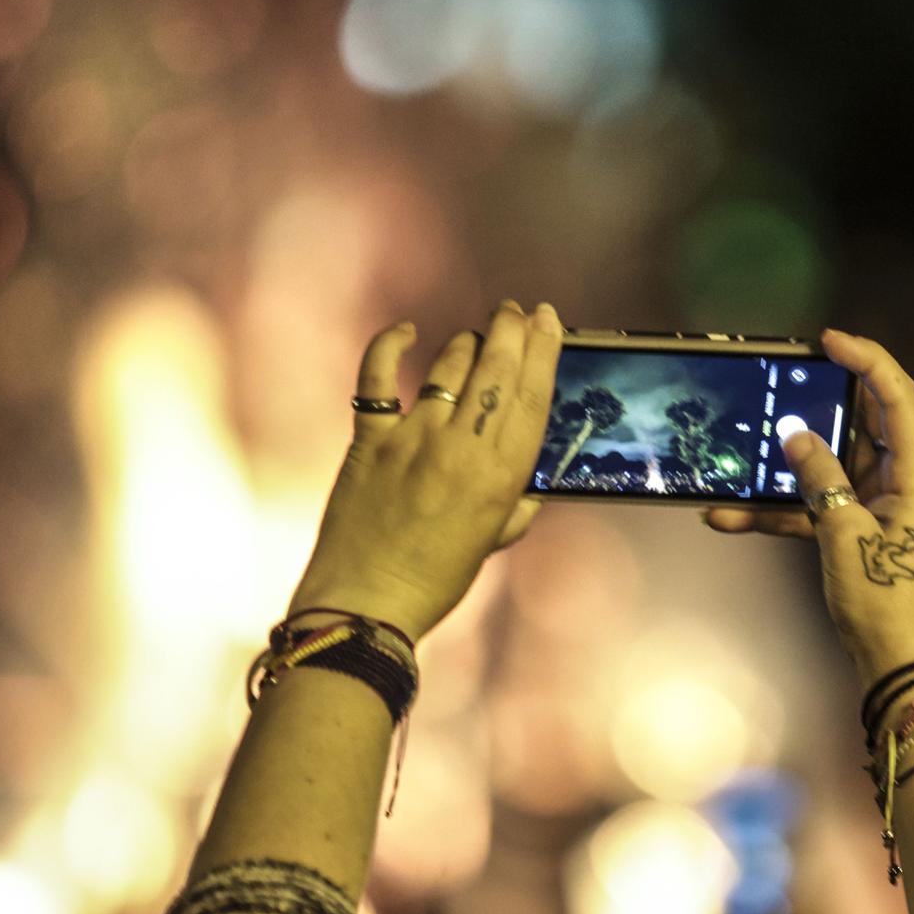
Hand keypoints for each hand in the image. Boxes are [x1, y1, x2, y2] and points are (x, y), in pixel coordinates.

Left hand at [287, 300, 563, 639]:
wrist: (366, 603)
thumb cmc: (436, 580)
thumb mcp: (492, 541)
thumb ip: (516, 504)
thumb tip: (530, 479)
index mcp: (501, 476)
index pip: (532, 395)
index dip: (543, 348)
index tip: (548, 319)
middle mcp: (462, 448)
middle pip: (497, 367)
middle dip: (511, 328)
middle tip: (515, 311)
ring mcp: (413, 438)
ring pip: (449, 364)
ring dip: (467, 344)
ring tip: (475, 340)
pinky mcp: (370, 439)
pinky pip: (379, 375)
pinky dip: (390, 344)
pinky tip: (405, 332)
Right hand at [704, 328, 913, 684]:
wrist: (902, 666)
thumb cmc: (887, 601)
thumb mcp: (845, 535)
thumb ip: (821, 480)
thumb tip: (797, 437)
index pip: (898, 398)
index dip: (867, 360)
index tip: (827, 341)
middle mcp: (906, 483)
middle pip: (866, 424)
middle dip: (823, 404)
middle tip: (785, 381)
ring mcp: (883, 509)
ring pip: (834, 468)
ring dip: (789, 467)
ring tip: (746, 452)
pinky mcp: (861, 536)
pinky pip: (819, 509)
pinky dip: (781, 511)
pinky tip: (729, 519)